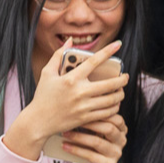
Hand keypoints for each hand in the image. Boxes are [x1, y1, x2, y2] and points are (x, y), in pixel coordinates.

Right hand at [4, 42, 127, 159]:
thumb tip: (70, 41)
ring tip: (121, 90)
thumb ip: (58, 55)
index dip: (108, 51)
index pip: (94, 61)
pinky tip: (114, 103)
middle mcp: (79, 92)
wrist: (38, 122)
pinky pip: (107, 113)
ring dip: (120, 94)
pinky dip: (114, 107)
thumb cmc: (42, 96)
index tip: (118, 45)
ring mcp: (84, 106)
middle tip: (125, 77)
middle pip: (110, 84)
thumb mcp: (47, 73)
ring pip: (111, 99)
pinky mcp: (86, 118)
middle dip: (122, 79)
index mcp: (71, 78)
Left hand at [66, 114, 127, 162]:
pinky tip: (65, 146)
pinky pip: (90, 155)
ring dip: (79, 137)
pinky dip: (76, 150)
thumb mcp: (95, 132)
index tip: (84, 109)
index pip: (116, 117)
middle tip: (73, 119)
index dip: (101, 113)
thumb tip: (75, 110)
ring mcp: (116, 154)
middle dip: (89, 123)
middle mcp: (121, 141)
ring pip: (97, 142)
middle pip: (109, 128)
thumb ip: (93, 121)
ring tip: (65, 134)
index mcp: (121, 130)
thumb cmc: (92, 147)